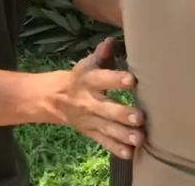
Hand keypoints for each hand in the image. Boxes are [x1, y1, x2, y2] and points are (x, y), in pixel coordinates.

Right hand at [43, 38, 143, 158]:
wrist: (54, 99)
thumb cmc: (83, 77)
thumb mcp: (88, 64)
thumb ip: (102, 54)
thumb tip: (111, 40)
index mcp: (88, 80)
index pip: (102, 79)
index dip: (116, 79)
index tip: (132, 80)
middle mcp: (88, 101)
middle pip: (106, 108)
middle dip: (122, 114)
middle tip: (140, 117)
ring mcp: (89, 119)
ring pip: (107, 128)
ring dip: (123, 134)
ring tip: (139, 138)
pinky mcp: (90, 132)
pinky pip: (103, 141)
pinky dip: (116, 148)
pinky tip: (130, 153)